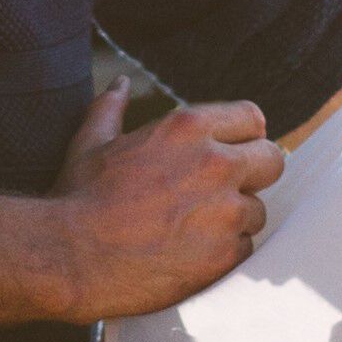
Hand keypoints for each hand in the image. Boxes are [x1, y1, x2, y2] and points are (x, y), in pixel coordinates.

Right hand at [0, 83, 284, 326]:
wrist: (69, 258)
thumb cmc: (77, 199)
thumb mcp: (91, 143)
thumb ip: (111, 107)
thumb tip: (119, 83)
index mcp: (188, 128)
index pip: (253, 118)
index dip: (244, 137)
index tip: (231, 153)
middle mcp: (216, 164)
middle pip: (271, 161)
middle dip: (252, 175)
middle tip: (220, 193)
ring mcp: (225, 211)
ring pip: (258, 210)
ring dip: (235, 220)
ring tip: (195, 230)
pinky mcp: (225, 254)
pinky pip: (245, 249)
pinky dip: (224, 254)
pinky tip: (191, 255)